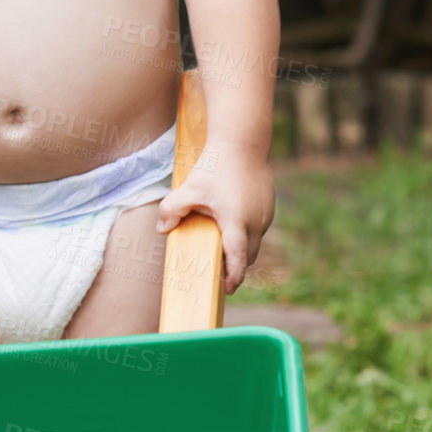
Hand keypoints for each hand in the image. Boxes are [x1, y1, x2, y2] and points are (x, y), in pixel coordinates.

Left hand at [155, 149, 274, 293]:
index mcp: (236, 222)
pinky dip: (247, 233)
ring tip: (222, 250)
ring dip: (241, 249)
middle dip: (235, 267)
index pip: (238, 261)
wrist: (242, 141)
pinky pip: (259, 227)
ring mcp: (266, 213)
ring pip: (255, 242)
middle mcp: (256, 221)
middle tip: (219, 273)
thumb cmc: (215, 166)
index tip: (226, 290)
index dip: (233, 278)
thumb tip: (162, 230)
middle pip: (248, 256)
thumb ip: (171, 210)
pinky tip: (231, 226)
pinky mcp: (269, 204)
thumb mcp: (188, 189)